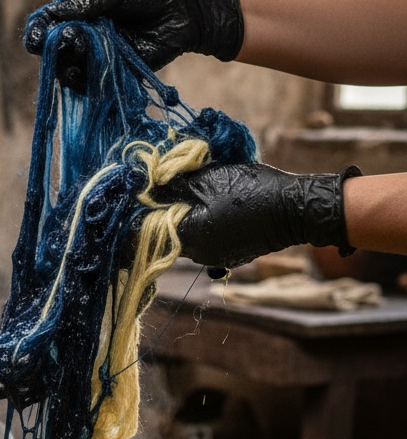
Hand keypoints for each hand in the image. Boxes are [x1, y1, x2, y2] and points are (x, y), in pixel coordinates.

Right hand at [27, 0, 243, 90]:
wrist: (186, 12)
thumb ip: (87, 3)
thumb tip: (55, 15)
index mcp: (84, 14)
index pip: (52, 25)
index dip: (40, 31)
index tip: (35, 36)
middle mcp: (87, 38)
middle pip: (55, 52)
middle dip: (55, 48)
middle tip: (69, 39)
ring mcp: (99, 59)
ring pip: (68, 71)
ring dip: (69, 64)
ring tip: (83, 50)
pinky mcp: (113, 77)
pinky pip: (90, 86)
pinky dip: (84, 81)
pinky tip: (89, 70)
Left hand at [153, 162, 360, 268]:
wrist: (296, 208)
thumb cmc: (251, 191)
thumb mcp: (208, 180)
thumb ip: (174, 185)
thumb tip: (148, 186)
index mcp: (188, 238)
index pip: (149, 229)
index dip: (143, 209)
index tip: (143, 191)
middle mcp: (198, 255)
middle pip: (167, 233)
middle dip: (165, 210)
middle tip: (168, 186)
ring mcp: (215, 258)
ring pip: (187, 236)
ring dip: (185, 216)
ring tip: (192, 192)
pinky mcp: (230, 254)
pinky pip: (207, 239)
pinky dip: (203, 223)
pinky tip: (212, 204)